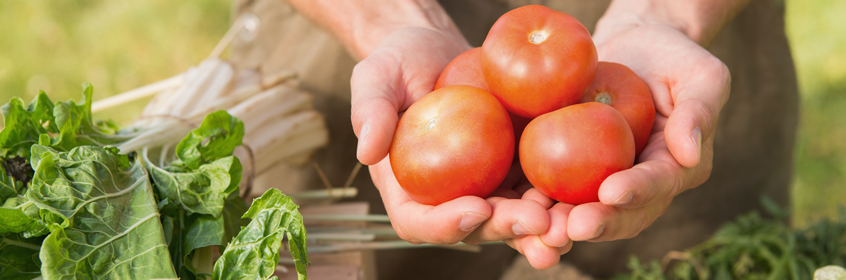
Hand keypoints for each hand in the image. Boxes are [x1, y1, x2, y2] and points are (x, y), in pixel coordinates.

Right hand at [352, 27, 558, 252]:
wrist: (437, 50)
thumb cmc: (396, 63)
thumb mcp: (374, 77)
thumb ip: (370, 111)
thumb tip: (366, 152)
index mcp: (408, 190)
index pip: (420, 222)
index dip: (446, 224)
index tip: (475, 208)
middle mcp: (448, 198)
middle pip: (476, 228)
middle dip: (507, 231)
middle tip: (537, 223)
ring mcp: (485, 186)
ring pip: (514, 218)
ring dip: (543, 227)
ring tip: (570, 225)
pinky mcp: (515, 169)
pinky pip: (539, 187)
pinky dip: (562, 197)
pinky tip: (589, 195)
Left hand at [519, 22, 730, 266]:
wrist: (630, 49)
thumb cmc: (672, 57)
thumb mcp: (700, 74)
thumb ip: (699, 110)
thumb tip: (690, 152)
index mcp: (676, 168)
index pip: (658, 183)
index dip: (636, 191)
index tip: (612, 191)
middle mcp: (640, 187)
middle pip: (620, 214)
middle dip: (597, 222)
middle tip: (571, 228)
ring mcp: (603, 182)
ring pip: (584, 212)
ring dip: (562, 225)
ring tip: (541, 231)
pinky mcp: (570, 173)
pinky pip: (552, 191)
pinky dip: (535, 203)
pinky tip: (514, 207)